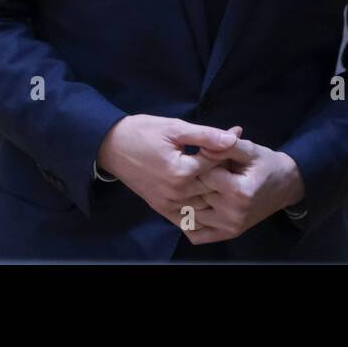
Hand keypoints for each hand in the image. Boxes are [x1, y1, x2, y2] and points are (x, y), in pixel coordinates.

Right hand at [96, 114, 241, 226]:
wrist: (111, 146)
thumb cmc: (143, 132)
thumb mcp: (175, 127)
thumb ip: (206, 136)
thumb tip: (233, 137)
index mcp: (182, 172)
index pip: (217, 165)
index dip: (229, 151)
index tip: (236, 138)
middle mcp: (177, 193)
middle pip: (214, 187)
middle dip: (226, 172)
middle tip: (235, 158)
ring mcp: (169, 204)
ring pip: (205, 206)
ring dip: (217, 192)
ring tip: (224, 175)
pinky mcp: (162, 209)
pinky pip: (188, 219)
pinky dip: (202, 212)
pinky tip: (210, 200)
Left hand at [182, 138, 305, 243]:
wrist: (286, 186)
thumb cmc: (267, 165)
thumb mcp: (251, 150)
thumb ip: (227, 147)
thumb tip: (202, 146)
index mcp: (238, 191)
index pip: (203, 176)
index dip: (198, 163)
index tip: (201, 157)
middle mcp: (233, 213)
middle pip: (196, 194)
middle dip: (191, 181)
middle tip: (192, 171)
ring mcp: (229, 227)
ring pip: (192, 214)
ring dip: (186, 201)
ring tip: (187, 187)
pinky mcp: (228, 235)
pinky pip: (197, 235)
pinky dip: (188, 224)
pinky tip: (190, 208)